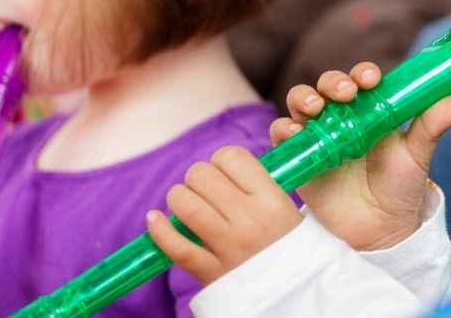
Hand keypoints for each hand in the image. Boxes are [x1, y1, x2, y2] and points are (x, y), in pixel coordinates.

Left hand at [146, 147, 301, 284]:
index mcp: (272, 200)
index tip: (224, 171)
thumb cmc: (288, 245)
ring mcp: (229, 247)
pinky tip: (155, 219)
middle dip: (198, 178)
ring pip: (186, 205)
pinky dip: (159, 230)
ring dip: (179, 198)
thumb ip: (258, 184)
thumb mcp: (287, 208)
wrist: (296, 293)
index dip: (222, 160)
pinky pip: (175, 246)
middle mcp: (250, 220)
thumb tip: (222, 165)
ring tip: (187, 205)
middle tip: (205, 190)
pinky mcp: (210, 272)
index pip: (232, 157)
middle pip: (202, 176)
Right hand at [270, 62, 450, 250]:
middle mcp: (342, 115)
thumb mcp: (417, 155)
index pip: (362, 79)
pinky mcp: (302, 156)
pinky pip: (284, 135)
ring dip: (305, 98)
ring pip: (301, 102)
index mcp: (371, 108)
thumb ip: (432, 127)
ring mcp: (319, 134)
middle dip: (333, 82)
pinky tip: (296, 133)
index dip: (363, 73)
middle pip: (328, 85)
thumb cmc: (400, 187)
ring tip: (316, 108)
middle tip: (345, 93)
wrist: (380, 230)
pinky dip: (285, 129)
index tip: (371, 79)